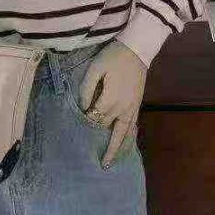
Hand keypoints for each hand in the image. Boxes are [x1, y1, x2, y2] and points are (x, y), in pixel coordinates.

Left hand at [79, 40, 146, 168]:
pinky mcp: (137, 105)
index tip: (76, 122)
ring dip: (114, 149)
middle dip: (95, 134)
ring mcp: (131, 109)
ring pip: (122, 134)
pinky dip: (128, 139)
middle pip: (105, 126)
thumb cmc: (113, 56)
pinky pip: (133, 127)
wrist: (137, 49)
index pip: (94, 117)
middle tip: (82, 147)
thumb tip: (83, 108)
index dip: (85, 120)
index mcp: (110, 100)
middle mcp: (122, 109)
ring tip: (107, 164)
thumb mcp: (95, 68)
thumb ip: (87, 89)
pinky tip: (125, 146)